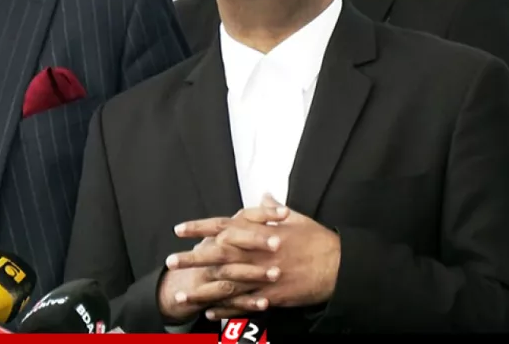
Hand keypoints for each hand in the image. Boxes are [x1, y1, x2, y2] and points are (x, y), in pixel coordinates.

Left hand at [171, 194, 340, 320]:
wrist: (338, 266)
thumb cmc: (317, 240)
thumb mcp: (297, 218)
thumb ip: (275, 209)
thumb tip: (265, 195)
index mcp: (260, 233)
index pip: (223, 226)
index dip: (200, 228)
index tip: (180, 229)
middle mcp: (256, 254)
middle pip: (218, 256)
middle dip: (192, 259)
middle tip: (170, 261)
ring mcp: (262, 277)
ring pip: (225, 285)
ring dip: (202, 290)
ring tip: (180, 296)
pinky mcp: (271, 297)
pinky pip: (243, 305)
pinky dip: (225, 310)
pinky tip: (209, 312)